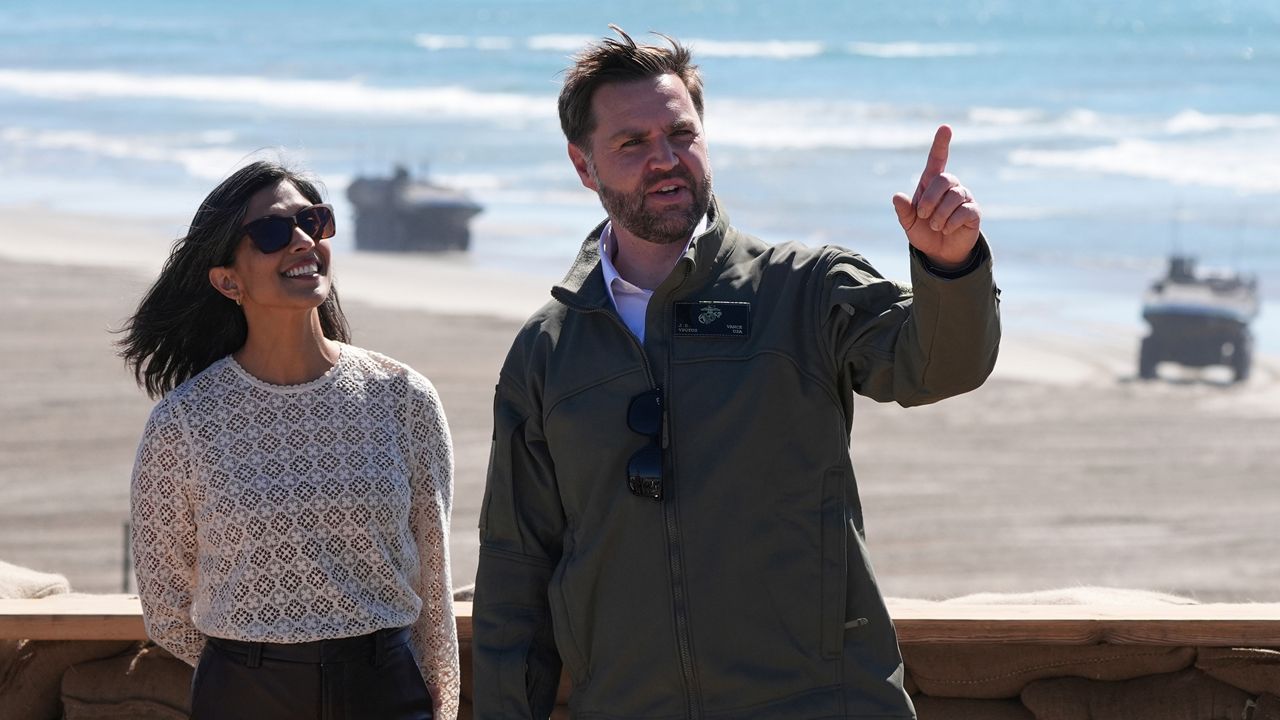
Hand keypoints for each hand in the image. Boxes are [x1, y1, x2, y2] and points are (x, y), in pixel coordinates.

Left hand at [892, 125, 981, 269]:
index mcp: (932, 184)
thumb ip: (904, 211)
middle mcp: (950, 187)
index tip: (945, 128)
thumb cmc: (923, 232)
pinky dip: (951, 222)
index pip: (938, 159)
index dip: (941, 144)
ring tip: (935, 226)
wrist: (940, 252)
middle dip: (930, 199)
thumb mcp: (909, 223)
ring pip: (954, 197)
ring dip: (939, 215)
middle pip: (944, 179)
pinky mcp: (974, 212)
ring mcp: (964, 198)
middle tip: (923, 216)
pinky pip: (964, 211)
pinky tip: (947, 229)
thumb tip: (896, 196)